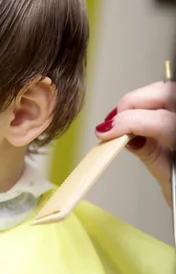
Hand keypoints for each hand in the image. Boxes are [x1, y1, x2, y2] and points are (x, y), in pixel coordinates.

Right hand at [95, 81, 175, 205]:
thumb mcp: (171, 182)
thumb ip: (151, 155)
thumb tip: (125, 137)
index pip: (158, 120)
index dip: (126, 122)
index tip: (105, 131)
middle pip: (163, 92)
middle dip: (132, 104)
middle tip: (113, 123)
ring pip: (167, 90)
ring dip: (143, 102)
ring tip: (126, 121)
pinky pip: (172, 101)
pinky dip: (156, 106)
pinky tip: (145, 120)